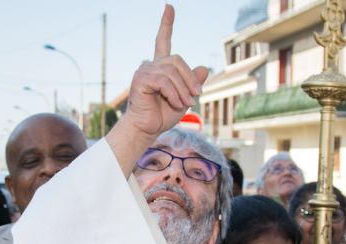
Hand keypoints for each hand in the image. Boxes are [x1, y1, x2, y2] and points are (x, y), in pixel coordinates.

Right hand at [106, 5, 209, 175]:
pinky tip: (176, 103)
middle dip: (189, 78)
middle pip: (177, 60)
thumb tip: (203, 69)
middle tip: (196, 96)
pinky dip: (174, 93)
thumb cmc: (163, 115)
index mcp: (160, 67)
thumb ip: (193, 83)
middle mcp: (151, 65)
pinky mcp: (141, 79)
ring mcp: (144, 71)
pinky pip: (164, 81)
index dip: (166, 24)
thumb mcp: (185, 97)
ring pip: (172, 72)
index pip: (163, 41)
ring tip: (186, 103)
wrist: (147, 129)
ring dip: (183, 89)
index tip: (169, 7)